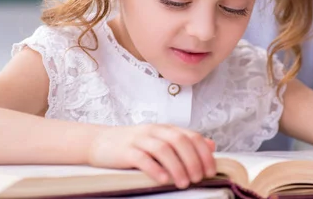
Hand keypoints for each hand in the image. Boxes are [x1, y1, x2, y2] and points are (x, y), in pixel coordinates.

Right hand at [88, 124, 216, 188]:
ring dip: (177, 167)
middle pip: (179, 141)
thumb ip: (185, 142)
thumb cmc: (134, 144)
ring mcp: (139, 139)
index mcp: (166, 128)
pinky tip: (163, 179)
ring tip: (183, 183)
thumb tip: (211, 145)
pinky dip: (155, 169)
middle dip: (193, 161)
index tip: (210, 171)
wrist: (100, 142)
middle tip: (198, 178)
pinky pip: (142, 158)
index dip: (204, 153)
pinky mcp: (125, 150)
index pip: (192, 136)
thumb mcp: (161, 140)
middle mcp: (155, 131)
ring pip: (163, 149)